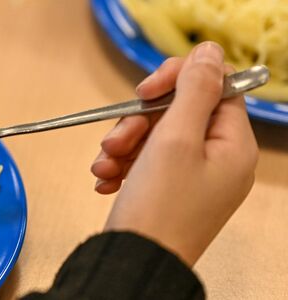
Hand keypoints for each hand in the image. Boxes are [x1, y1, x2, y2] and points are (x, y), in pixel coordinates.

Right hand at [91, 41, 257, 265]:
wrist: (135, 264)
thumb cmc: (158, 207)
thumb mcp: (174, 139)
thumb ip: (193, 90)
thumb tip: (209, 52)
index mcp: (233, 145)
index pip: (213, 88)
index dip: (176, 81)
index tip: (142, 91)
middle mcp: (219, 160)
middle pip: (178, 113)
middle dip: (138, 122)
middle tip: (115, 140)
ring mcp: (193, 178)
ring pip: (155, 137)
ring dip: (123, 144)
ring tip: (103, 165)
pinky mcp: (169, 192)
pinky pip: (145, 162)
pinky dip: (122, 165)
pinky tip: (105, 179)